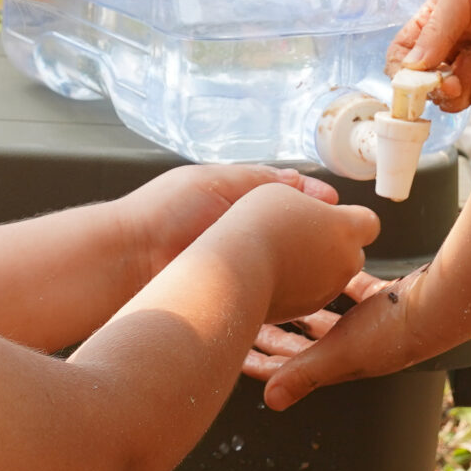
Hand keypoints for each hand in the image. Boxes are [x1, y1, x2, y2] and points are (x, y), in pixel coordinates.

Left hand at [117, 164, 338, 279]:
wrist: (131, 257)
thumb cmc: (165, 212)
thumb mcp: (218, 180)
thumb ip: (261, 180)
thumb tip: (300, 180)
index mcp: (235, 199)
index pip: (284, 197)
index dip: (312, 200)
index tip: (335, 206)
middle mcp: (239, 230)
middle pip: (289, 230)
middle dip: (314, 232)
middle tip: (340, 236)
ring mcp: (237, 262)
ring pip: (284, 261)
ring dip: (304, 260)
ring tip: (327, 259)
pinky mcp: (233, 291)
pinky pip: (268, 288)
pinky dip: (286, 285)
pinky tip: (302, 285)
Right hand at [205, 183, 378, 325]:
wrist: (235, 271)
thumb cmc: (258, 225)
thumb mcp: (283, 192)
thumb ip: (308, 201)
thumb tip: (312, 210)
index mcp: (346, 228)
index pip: (369, 222)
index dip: (350, 216)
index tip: (330, 213)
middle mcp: (345, 262)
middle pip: (353, 250)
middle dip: (335, 242)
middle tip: (305, 231)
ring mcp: (328, 289)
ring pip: (332, 273)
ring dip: (316, 263)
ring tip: (283, 251)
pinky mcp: (307, 308)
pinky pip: (311, 291)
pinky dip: (300, 283)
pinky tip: (275, 271)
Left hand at [251, 264, 463, 409]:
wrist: (440, 307)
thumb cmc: (395, 331)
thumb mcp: (342, 352)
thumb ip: (305, 373)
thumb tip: (270, 401)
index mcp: (338, 363)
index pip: (288, 367)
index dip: (259, 362)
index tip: (231, 350)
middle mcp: (351, 346)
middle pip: (301, 342)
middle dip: (273, 333)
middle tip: (244, 320)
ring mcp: (368, 324)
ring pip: (325, 315)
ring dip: (301, 306)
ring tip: (277, 291)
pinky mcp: (384, 301)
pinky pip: (354, 289)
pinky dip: (340, 281)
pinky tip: (328, 265)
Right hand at [388, 0, 470, 111]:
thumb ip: (434, 34)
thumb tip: (412, 68)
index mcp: (432, 29)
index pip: (402, 59)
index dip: (403, 76)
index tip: (415, 83)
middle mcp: (452, 51)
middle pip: (432, 90)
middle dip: (441, 89)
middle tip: (452, 81)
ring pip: (460, 101)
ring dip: (468, 82)